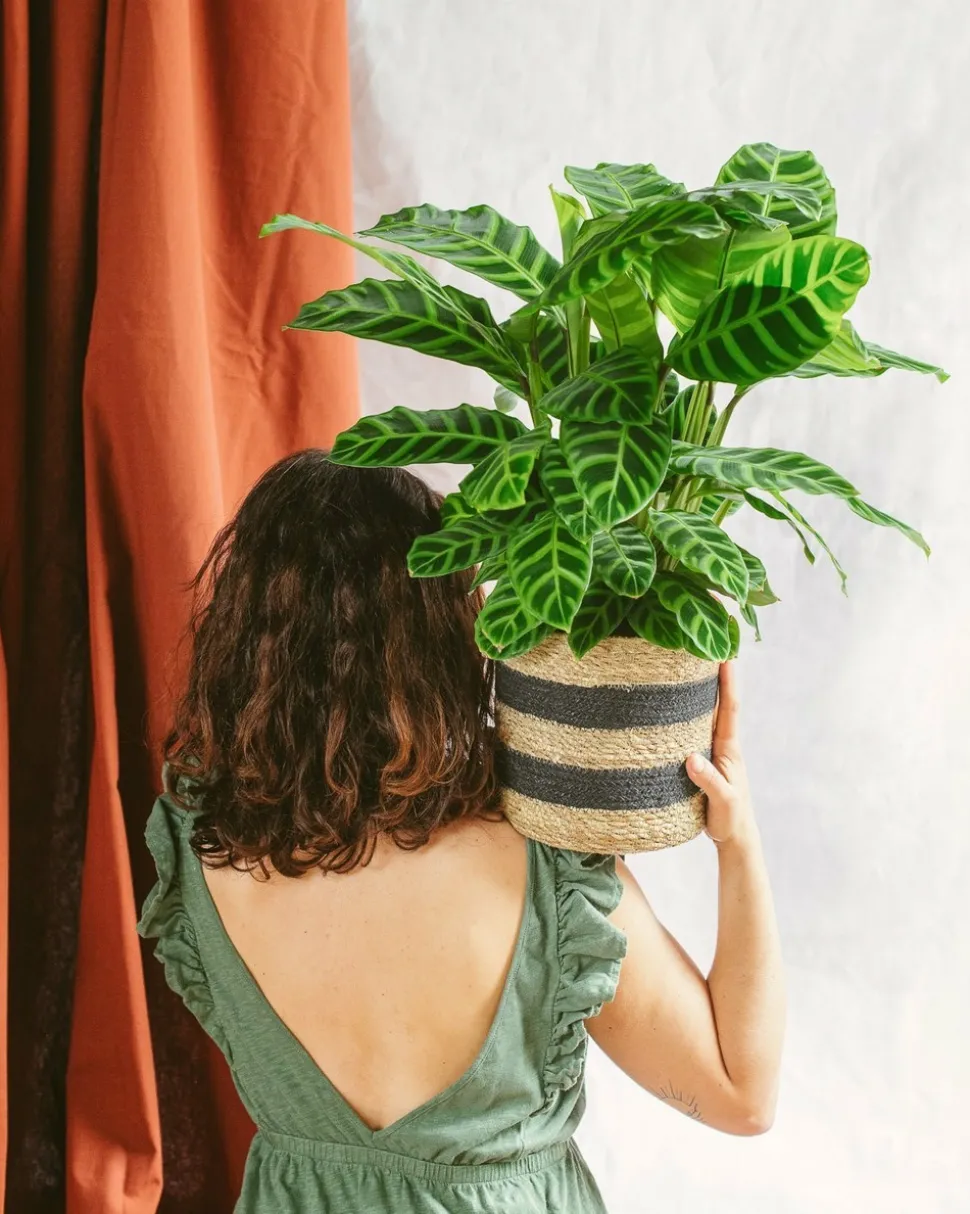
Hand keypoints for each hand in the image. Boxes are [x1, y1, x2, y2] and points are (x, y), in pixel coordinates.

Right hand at [686, 661, 757, 849]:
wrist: (734, 837)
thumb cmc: (730, 820)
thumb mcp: (722, 802)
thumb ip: (709, 781)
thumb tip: (690, 758)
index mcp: (728, 748)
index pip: (730, 708)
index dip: (728, 682)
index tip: (725, 655)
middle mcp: (721, 744)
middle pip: (719, 703)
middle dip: (715, 675)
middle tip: (704, 646)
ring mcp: (711, 751)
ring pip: (705, 714)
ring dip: (701, 690)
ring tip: (687, 665)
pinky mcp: (702, 760)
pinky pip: (693, 729)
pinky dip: (687, 712)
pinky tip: (673, 705)